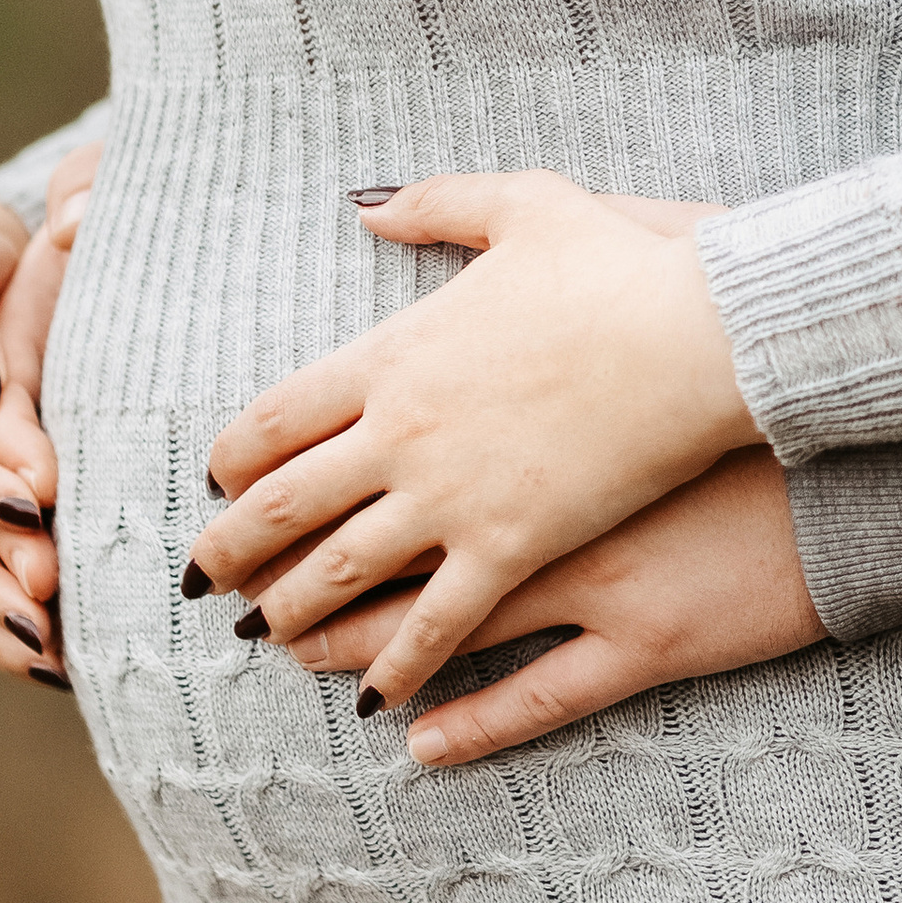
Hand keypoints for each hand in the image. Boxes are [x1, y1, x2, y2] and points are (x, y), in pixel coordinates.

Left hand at [186, 170, 762, 712]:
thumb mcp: (525, 204)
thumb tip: (367, 203)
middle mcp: (403, 431)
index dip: (236, 455)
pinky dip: (398, 666)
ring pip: (342, 571)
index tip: (220, 479)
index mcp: (396, 353)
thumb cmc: (620, 266)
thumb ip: (436, 200)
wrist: (699, 331)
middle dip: (235, 546)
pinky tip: (375, 702)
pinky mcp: (512, 549)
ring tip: (266, 637)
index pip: (278, 415)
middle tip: (202, 578)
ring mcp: (452, 497)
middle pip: (286, 503)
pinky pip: (436, 625)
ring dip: (293, 610)